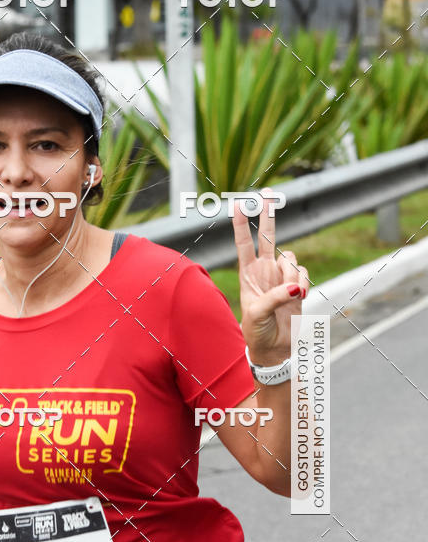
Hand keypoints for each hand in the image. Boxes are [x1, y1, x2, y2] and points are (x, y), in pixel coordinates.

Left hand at [233, 187, 308, 364]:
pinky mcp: (296, 285)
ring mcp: (281, 277)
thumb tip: (293, 288)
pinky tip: (298, 297)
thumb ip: (273, 298)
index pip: (243, 244)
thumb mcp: (257, 315)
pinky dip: (302, 282)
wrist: (274, 349)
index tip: (237, 204)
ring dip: (291, 274)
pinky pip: (303, 272)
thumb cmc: (257, 333)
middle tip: (267, 193)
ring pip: (290, 257)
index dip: (240, 224)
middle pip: (266, 236)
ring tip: (288, 295)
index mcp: (247, 275)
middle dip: (267, 215)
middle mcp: (264, 271)